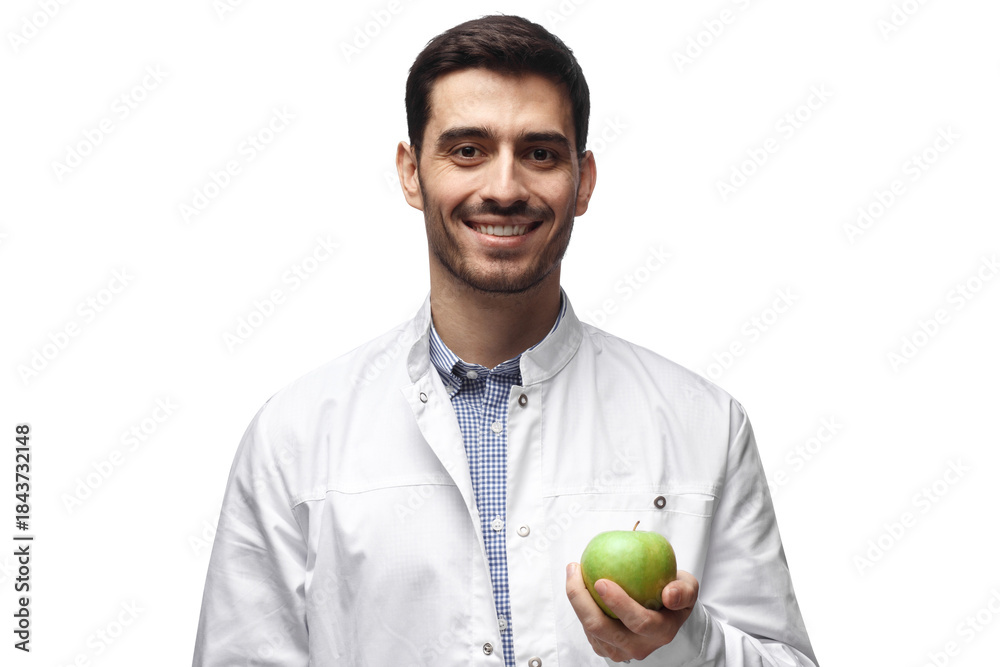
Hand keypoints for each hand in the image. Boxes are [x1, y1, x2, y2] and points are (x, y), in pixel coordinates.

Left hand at [565, 562, 698, 661]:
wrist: (664, 614)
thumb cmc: (674, 592)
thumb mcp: (688, 587)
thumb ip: (683, 590)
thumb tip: (668, 594)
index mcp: (661, 632)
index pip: (638, 622)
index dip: (618, 604)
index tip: (601, 580)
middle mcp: (639, 646)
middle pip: (603, 629)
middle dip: (582, 601)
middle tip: (576, 571)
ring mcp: (620, 650)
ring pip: (590, 629)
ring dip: (576, 599)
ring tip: (573, 569)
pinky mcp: (606, 647)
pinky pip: (587, 628)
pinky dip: (579, 604)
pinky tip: (577, 580)